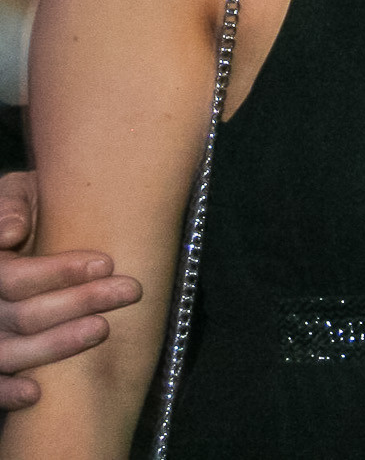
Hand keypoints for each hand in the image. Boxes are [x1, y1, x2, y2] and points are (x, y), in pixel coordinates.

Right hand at [0, 170, 141, 407]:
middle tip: (130, 291)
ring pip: (8, 353)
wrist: (19, 232)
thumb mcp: (18, 194)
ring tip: (103, 328)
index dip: (58, 272)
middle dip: (78, 303)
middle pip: (21, 315)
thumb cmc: (24, 211)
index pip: (13, 277)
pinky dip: (5, 393)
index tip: (107, 262)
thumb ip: (10, 204)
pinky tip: (36, 393)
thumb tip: (10, 232)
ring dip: (56, 346)